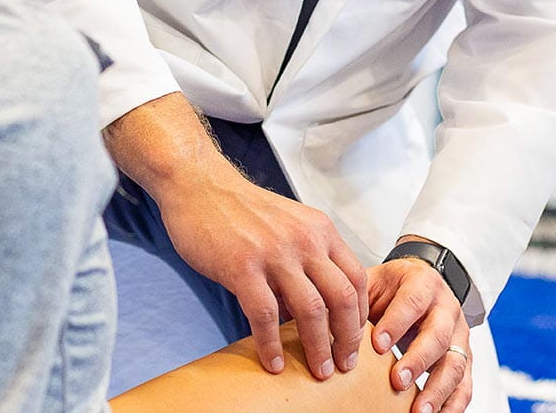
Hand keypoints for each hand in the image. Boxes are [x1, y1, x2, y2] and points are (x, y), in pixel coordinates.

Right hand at [154, 163, 367, 380]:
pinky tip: (273, 362)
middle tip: (343, 365)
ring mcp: (273, 253)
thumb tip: (308, 306)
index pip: (355, 278)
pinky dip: (272, 344)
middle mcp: (303, 240)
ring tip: (317, 370)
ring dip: (317, 347)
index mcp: (318, 230)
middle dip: (347, 339)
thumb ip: (305, 256)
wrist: (196, 184)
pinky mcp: (241, 267)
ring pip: (311, 310)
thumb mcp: (286, 222)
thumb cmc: (238, 207)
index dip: (359, 315)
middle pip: (341, 298)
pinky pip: (265, 316)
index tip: (353, 339)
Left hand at [368, 249, 473, 412]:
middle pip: (438, 335)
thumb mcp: (373, 281)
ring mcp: (459, 335)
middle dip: (418, 360)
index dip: (396, 323)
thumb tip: (324, 320)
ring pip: (455, 363)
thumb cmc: (392, 287)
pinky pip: (465, 384)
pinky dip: (454, 403)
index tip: (377, 345)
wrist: (422, 283)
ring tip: (418, 410)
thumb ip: (356, 298)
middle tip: (397, 381)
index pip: (413, 301)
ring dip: (438, 389)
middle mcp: (446, 308)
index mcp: (423, 283)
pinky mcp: (464, 358)